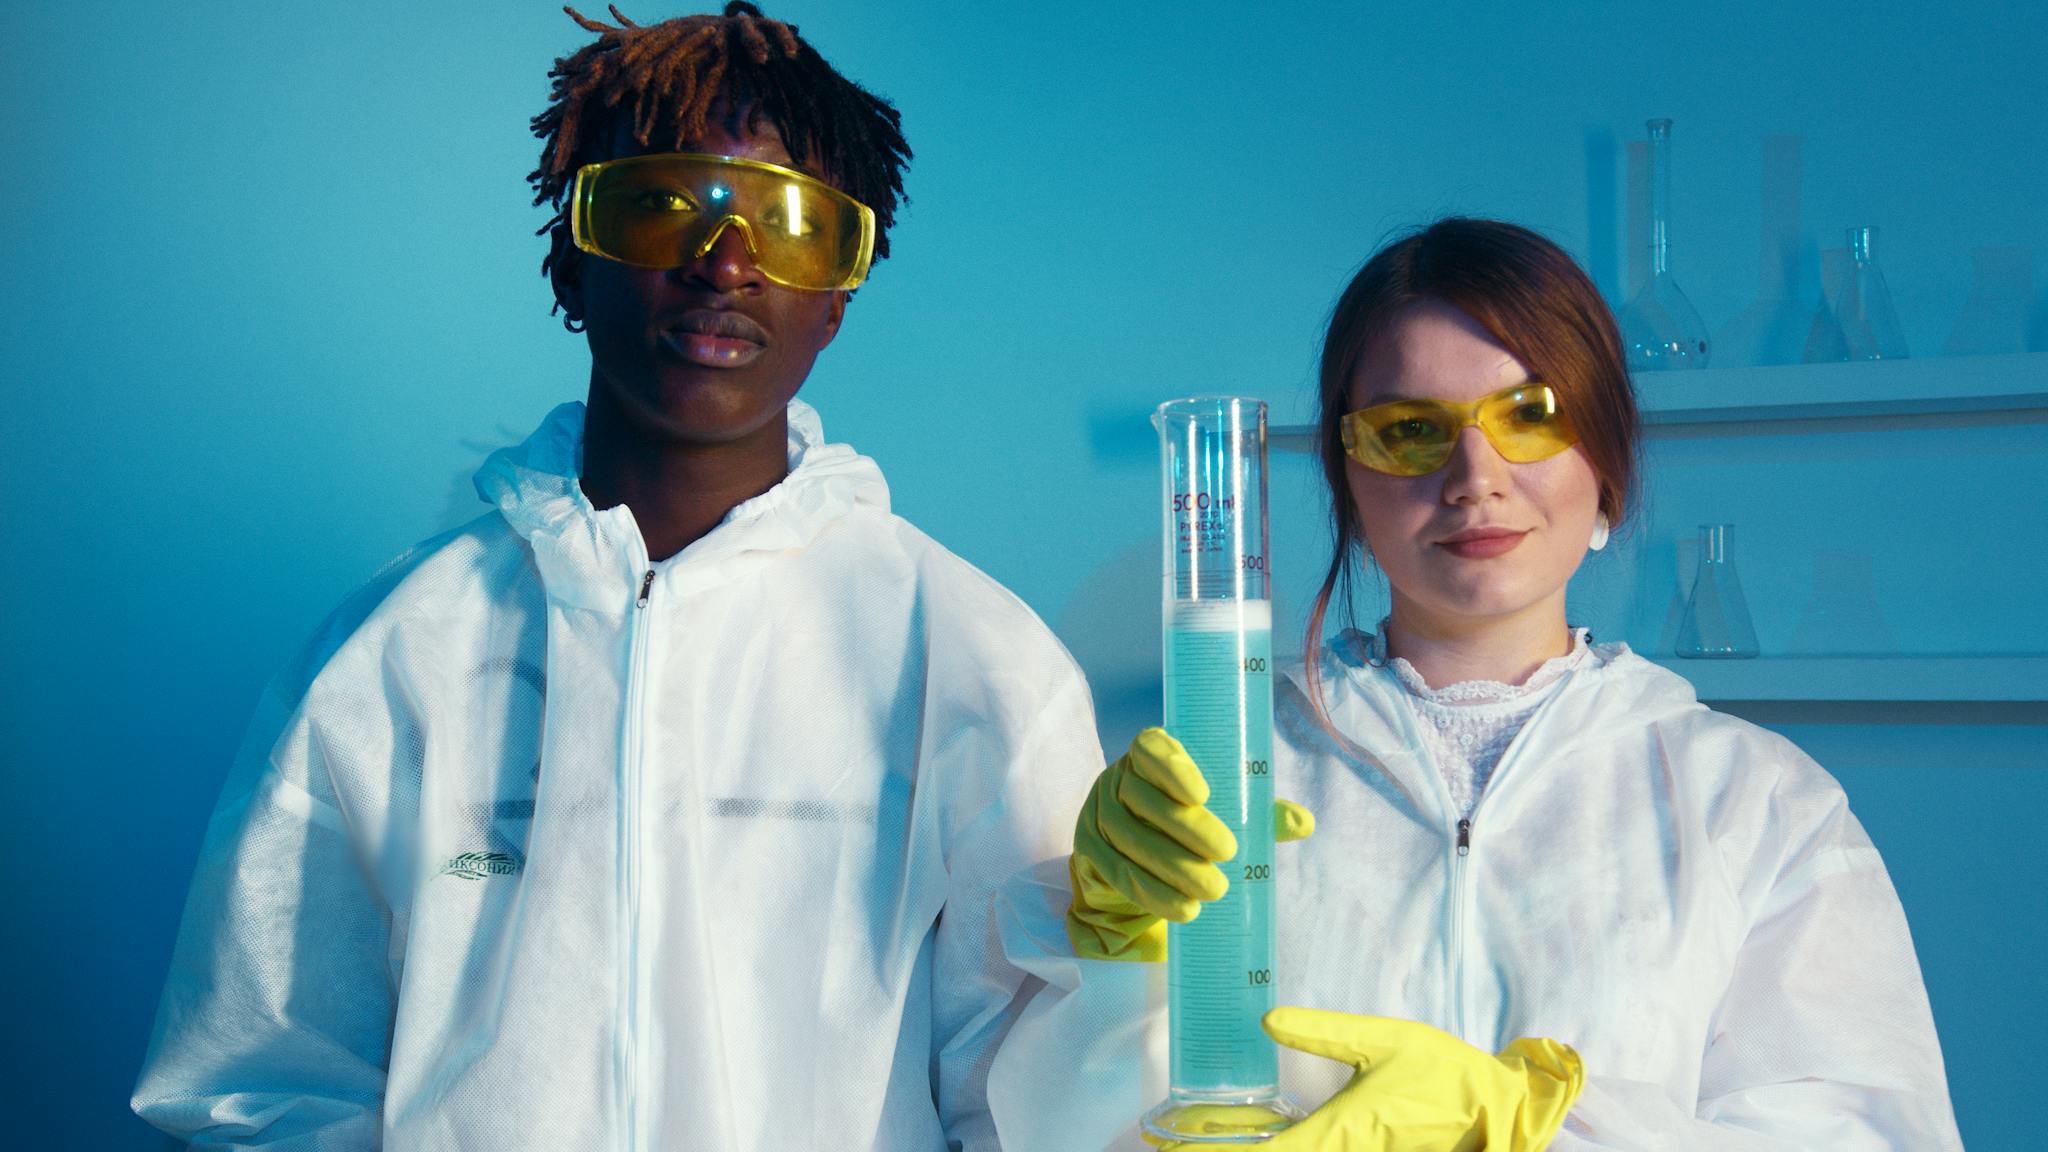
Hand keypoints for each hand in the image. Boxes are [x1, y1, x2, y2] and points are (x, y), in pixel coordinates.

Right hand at [1066, 727, 1313, 961]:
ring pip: (1131, 840)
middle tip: (1227, 853)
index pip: (1150, 749)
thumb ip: (1257, 812)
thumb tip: (1303, 822)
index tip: (1204, 795)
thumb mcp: (1223, 811)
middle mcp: (1117, 779)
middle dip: (1187, 829)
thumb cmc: (1186, 824)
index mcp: (1148, 757)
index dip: (1173, 768)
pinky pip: (1118, 873)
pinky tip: (1181, 909)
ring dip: (1172, 868)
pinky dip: (1151, 894)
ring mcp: (1098, 815)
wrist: (1134, 859)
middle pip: (1145, 800)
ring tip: (1213, 892)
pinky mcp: (1089, 852)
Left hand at [1146, 1009, 1583, 1149]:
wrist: (1494, 1106)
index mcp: (1342, 1131)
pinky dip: (1283, 1149)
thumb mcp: (1381, 1039)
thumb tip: (1267, 1020)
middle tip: (1173, 1144)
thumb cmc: (1442, 1072)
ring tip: (1196, 1141)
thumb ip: (1324, 1032)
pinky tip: (1260, 1137)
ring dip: (1254, 1151)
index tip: (1175, 1149)